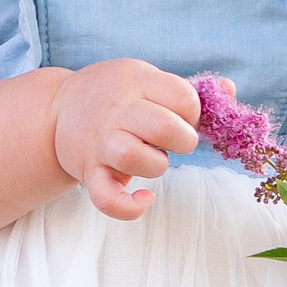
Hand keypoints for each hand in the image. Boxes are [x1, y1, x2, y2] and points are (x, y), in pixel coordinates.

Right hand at [50, 60, 200, 221]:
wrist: (57, 109)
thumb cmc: (115, 94)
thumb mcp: (146, 78)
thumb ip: (188, 88)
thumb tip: (229, 91)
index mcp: (136, 82)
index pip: (183, 97)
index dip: (194, 112)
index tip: (181, 115)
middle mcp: (116, 110)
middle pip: (163, 127)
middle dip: (184, 139)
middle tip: (176, 140)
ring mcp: (100, 143)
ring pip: (135, 158)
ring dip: (157, 164)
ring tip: (153, 158)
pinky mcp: (89, 172)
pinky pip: (107, 199)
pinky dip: (130, 207)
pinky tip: (145, 199)